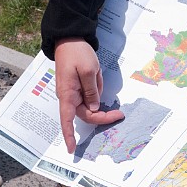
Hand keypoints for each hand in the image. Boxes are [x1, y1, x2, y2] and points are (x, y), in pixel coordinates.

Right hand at [54, 37, 124, 152]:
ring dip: (98, 99)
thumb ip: (92, 91)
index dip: (68, 136)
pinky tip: (96, 77)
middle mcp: (68, 96)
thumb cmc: (77, 53)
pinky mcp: (77, 86)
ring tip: (98, 76)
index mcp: (67, 94)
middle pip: (85, 114)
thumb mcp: (88, 70)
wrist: (70, 37)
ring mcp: (72, 91)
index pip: (67, 120)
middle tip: (119, 113)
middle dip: (101, 116)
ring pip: (88, 104)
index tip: (71, 149)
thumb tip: (94, 108)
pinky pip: (88, 95)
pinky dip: (96, 93)